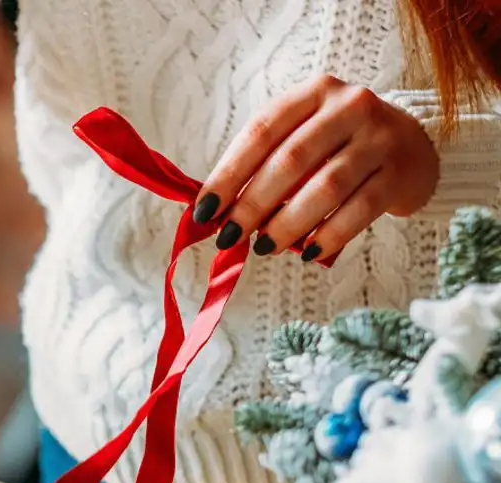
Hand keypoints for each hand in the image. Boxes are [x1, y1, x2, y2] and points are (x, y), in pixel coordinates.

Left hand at [194, 74, 438, 262]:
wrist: (414, 146)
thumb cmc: (339, 146)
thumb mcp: (302, 138)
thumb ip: (264, 165)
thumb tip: (216, 211)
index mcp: (313, 93)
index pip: (261, 132)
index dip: (228, 174)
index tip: (204, 211)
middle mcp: (349, 106)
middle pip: (290, 160)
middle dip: (253, 204)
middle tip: (229, 237)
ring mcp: (379, 137)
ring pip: (325, 187)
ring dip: (288, 223)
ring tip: (264, 247)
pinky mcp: (400, 171)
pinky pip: (359, 209)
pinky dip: (330, 235)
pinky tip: (309, 252)